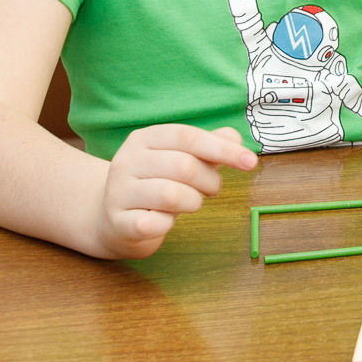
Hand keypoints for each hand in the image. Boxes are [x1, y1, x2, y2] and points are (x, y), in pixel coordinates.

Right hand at [97, 124, 256, 258]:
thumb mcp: (181, 157)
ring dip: (193, 202)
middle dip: (210, 181)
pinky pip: (155, 223)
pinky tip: (164, 220)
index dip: (222, 149)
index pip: (188, 137)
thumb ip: (210, 146)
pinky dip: (169, 224)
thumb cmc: (157, 182)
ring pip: (171, 195)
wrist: (110, 216)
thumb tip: (235, 137)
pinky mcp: (118, 221)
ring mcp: (118, 192)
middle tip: (212, 190)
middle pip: (184, 166)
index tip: (251, 162)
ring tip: (190, 203)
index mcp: (145, 139)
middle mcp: (127, 161)